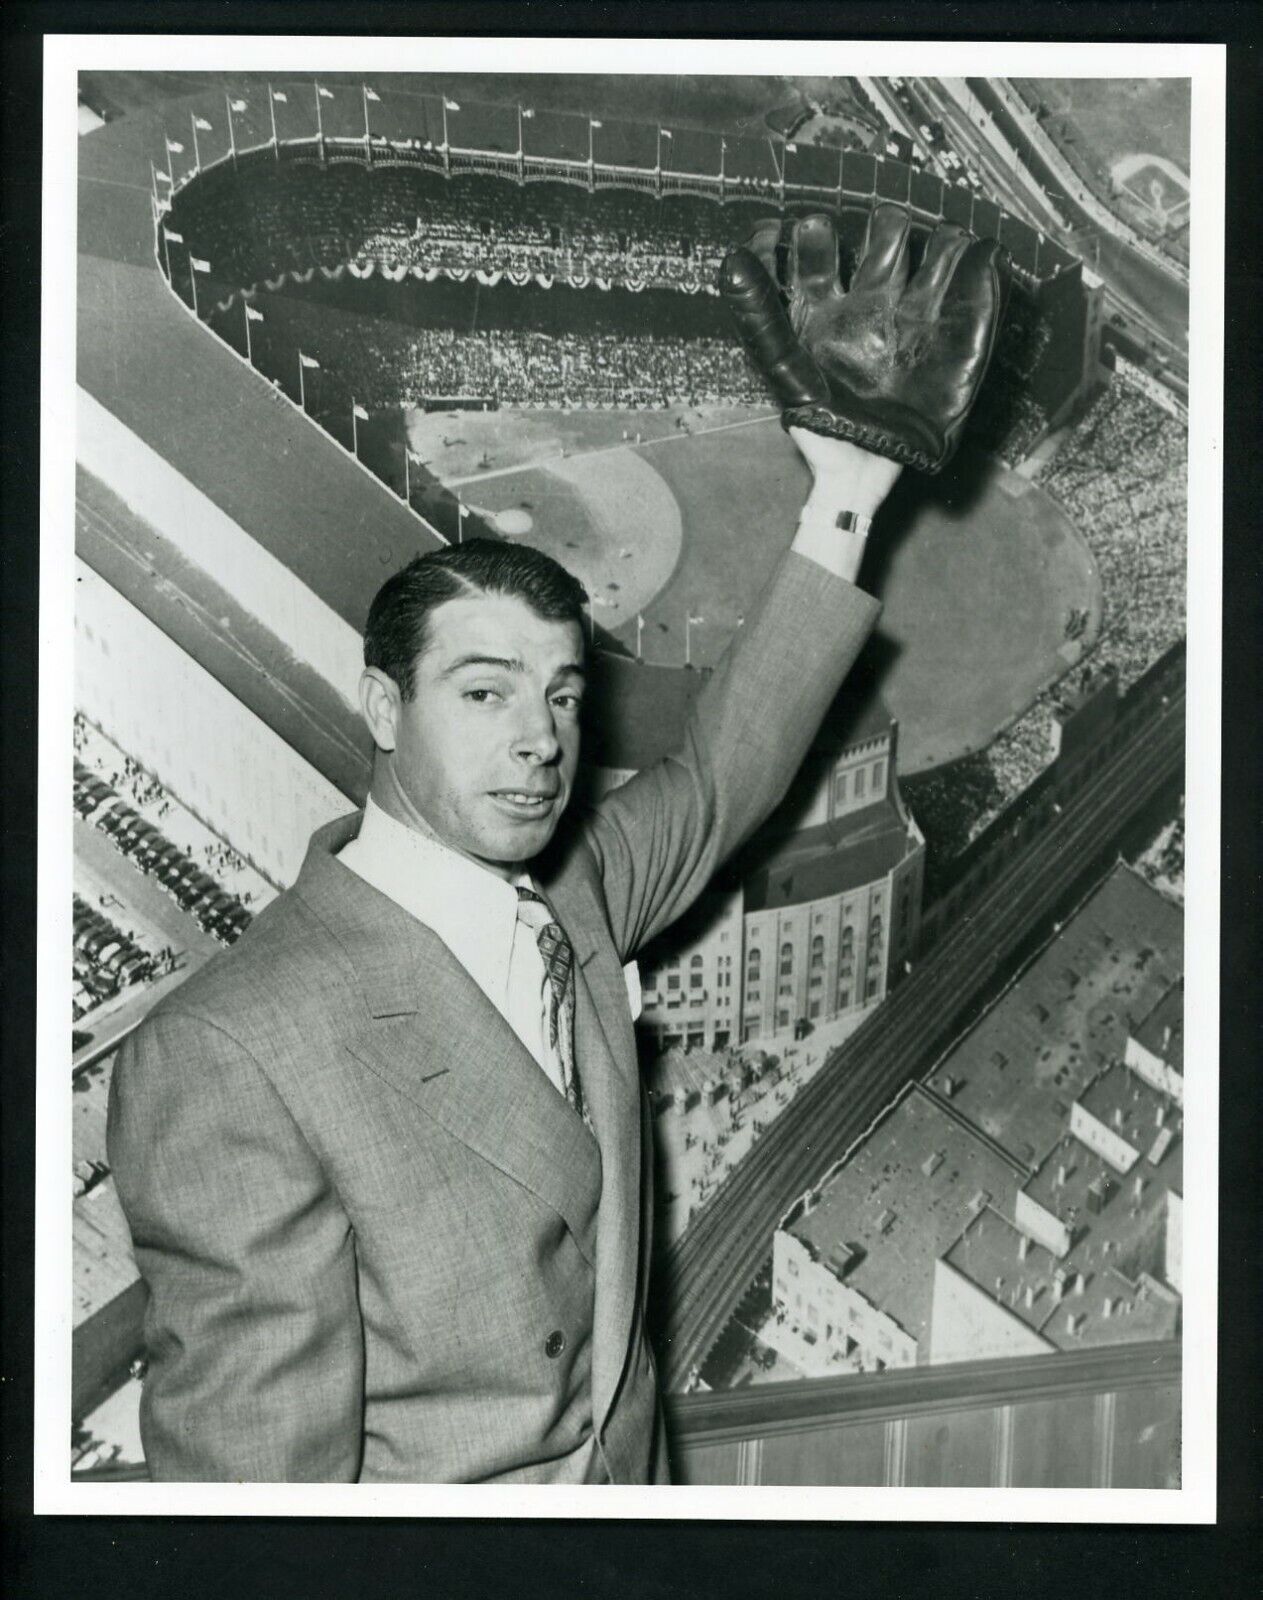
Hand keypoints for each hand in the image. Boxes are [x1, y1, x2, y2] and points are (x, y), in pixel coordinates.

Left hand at [720, 205, 1005, 473]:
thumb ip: (759, 315)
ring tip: (940, 242)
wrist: (863, 474)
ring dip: (939, 239)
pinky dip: (980, 266)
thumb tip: (733, 259)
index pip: (821, 248)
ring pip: (934, 254)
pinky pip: (973, 292)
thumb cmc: (818, 426)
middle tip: (886, 241)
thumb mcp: (784, 369)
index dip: (817, 233)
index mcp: (825, 309)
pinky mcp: (950, 340)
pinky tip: (980, 253)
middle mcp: (870, 306)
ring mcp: (913, 320)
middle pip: (885, 238)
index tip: (814, 229)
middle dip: (888, 227)